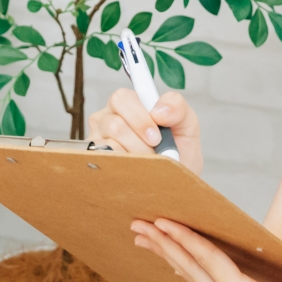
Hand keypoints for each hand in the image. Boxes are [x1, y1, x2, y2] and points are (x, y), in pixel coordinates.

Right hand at [88, 87, 203, 172]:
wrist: (175, 183)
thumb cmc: (179, 152)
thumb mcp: (187, 126)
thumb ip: (178, 108)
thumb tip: (158, 111)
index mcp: (127, 104)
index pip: (121, 98)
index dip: (139, 117)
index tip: (157, 136)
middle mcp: (107, 119)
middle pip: (115, 124)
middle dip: (140, 141)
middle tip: (156, 150)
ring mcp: (97, 142)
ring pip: (111, 145)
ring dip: (137, 157)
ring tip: (148, 162)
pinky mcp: (94, 162)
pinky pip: (107, 163)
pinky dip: (127, 168)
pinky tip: (135, 170)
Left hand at [133, 215, 281, 281]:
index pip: (211, 263)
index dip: (186, 239)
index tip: (163, 221)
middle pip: (193, 271)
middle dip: (164, 246)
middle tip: (138, 225)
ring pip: (196, 280)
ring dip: (171, 257)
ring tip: (146, 239)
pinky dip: (188, 269)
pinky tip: (177, 260)